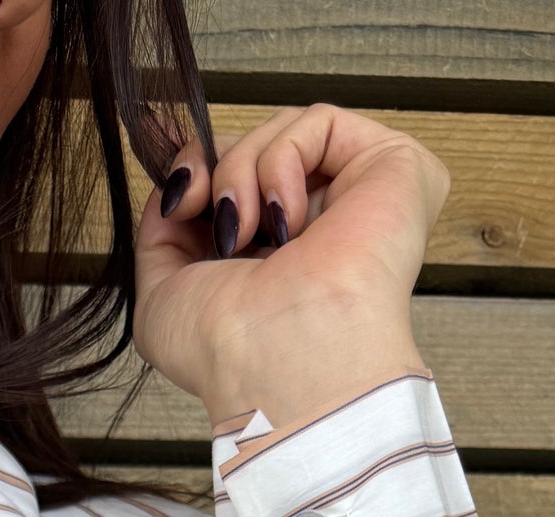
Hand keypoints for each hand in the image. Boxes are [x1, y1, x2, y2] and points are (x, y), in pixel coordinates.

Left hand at [132, 105, 449, 432]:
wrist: (272, 359)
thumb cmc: (224, 351)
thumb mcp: (160, 297)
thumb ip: (160, 236)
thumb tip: (179, 184)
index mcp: (275, 256)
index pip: (236, 175)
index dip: (200, 171)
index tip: (180, 203)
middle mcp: (319, 226)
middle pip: (257, 144)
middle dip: (217, 166)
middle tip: (211, 215)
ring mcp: (358, 196)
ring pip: (284, 130)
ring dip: (243, 170)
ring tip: (247, 230)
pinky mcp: (394, 168)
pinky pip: (320, 120)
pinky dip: (283, 160)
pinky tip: (285, 219)